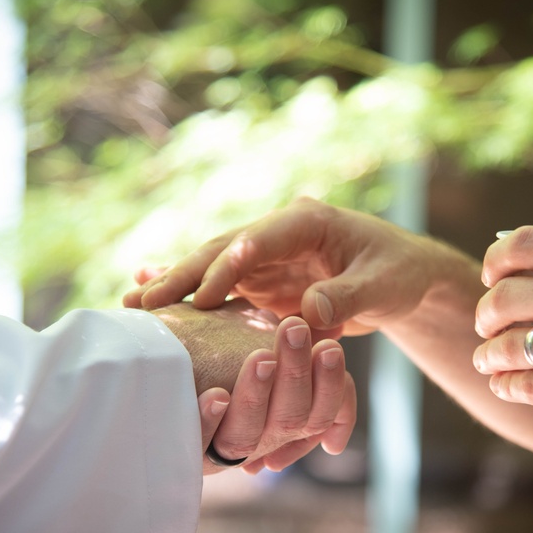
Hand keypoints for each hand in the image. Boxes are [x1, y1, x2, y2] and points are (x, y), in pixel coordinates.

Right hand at [123, 198, 447, 337]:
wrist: (401, 277)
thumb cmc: (398, 274)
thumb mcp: (383, 285)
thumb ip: (347, 296)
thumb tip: (310, 311)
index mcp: (307, 221)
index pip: (260, 239)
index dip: (230, 265)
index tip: (201, 295)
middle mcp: (278, 234)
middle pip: (223, 250)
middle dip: (184, 276)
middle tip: (144, 305)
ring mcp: (266, 258)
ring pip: (211, 269)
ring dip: (174, 288)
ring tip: (131, 307)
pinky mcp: (262, 282)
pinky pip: (220, 289)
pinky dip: (188, 295)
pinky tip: (147, 295)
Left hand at [155, 300, 355, 473]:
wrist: (136, 368)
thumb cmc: (192, 342)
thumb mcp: (239, 333)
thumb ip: (269, 327)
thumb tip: (302, 314)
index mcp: (279, 411)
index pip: (321, 407)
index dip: (330, 383)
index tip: (328, 345)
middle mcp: (255, 435)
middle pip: (293, 417)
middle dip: (296, 371)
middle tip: (294, 327)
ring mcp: (217, 447)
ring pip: (248, 436)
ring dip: (256, 394)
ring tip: (260, 358)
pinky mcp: (180, 454)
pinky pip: (199, 447)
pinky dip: (209, 422)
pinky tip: (213, 396)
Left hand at [472, 226, 532, 463]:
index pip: (520, 245)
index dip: (495, 262)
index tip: (490, 277)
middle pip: (501, 298)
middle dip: (485, 314)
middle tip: (484, 325)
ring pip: (505, 347)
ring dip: (487, 354)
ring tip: (486, 359)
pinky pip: (521, 386)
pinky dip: (505, 384)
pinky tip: (504, 385)